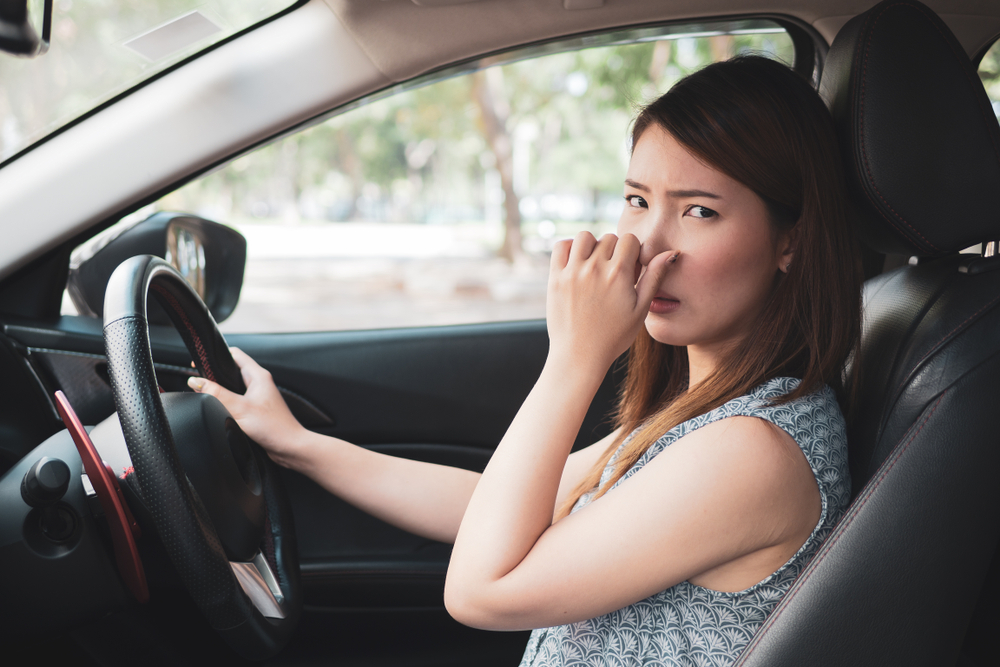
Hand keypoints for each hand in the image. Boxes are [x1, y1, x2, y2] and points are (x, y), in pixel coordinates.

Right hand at [187, 347, 305, 467]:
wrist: (290, 448)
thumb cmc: (274, 428)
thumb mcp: (240, 408)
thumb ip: (217, 394)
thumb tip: (196, 381)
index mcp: (258, 376)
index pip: (234, 355)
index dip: (215, 356)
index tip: (199, 361)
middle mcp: (259, 384)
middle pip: (231, 372)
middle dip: (215, 375)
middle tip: (200, 381)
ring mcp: (258, 397)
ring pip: (233, 388)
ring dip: (221, 391)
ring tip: (208, 396)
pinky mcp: (256, 411)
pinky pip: (237, 402)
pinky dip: (226, 404)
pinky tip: (220, 411)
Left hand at [546, 232, 676, 372]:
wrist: (579, 356)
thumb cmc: (613, 337)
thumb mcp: (640, 310)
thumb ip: (654, 278)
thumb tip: (671, 253)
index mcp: (618, 274)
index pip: (629, 240)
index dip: (633, 252)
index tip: (629, 269)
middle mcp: (594, 268)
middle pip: (609, 238)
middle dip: (614, 251)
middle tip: (613, 273)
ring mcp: (572, 271)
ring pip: (585, 237)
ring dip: (592, 245)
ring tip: (595, 264)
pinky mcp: (555, 278)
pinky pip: (561, 246)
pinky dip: (570, 248)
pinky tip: (577, 262)